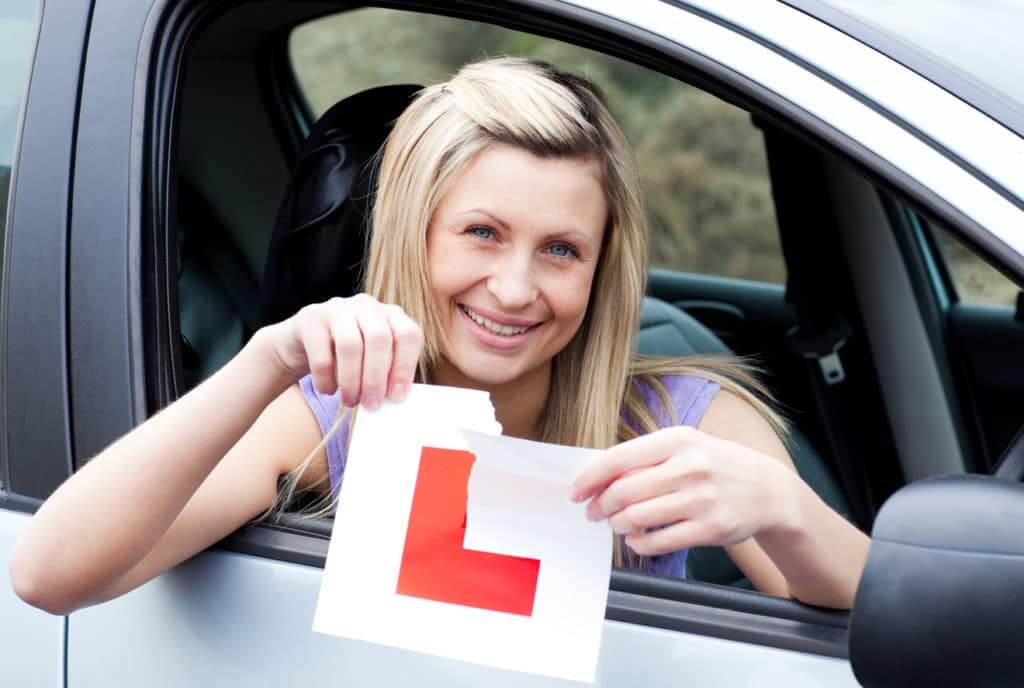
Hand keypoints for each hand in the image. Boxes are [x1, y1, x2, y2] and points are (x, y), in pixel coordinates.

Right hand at [258, 294, 423, 409]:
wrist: (301, 344)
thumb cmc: (345, 358)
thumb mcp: (371, 360)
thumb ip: (387, 373)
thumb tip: (396, 399)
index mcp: (390, 315)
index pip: (409, 335)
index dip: (405, 367)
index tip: (396, 397)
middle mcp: (367, 306)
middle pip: (379, 338)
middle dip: (376, 378)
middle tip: (371, 405)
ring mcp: (338, 308)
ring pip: (350, 345)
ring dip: (351, 381)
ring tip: (350, 401)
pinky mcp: (310, 318)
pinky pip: (321, 354)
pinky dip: (326, 379)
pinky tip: (328, 390)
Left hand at [569, 426, 797, 555]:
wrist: (768, 490)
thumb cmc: (716, 465)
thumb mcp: (685, 447)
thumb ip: (645, 458)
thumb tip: (598, 477)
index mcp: (677, 440)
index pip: (619, 458)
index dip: (590, 478)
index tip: (576, 491)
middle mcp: (690, 467)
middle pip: (624, 492)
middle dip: (600, 506)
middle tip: (594, 512)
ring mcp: (702, 499)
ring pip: (638, 518)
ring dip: (618, 525)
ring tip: (618, 524)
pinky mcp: (710, 529)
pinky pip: (659, 542)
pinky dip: (640, 544)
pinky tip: (638, 539)